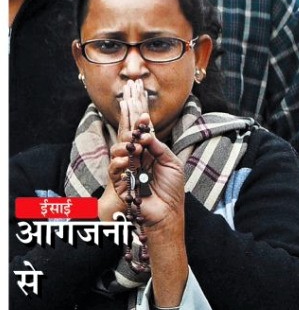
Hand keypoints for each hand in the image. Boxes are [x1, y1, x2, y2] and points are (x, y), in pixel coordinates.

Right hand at [104, 80, 185, 230]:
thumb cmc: (171, 190)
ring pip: (119, 149)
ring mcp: (127, 169)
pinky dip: (121, 162)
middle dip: (127, 119)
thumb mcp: (171, 164)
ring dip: (127, 144)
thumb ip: (159, 148)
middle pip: (128, 135)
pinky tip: (128, 158)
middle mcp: (137, 158)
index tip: (135, 96)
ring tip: (135, 144)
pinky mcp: (120, 182)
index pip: (141, 131)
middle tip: (127, 102)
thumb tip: (145, 134)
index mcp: (149, 152)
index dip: (138, 115)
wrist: (167, 213)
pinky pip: (115, 169)